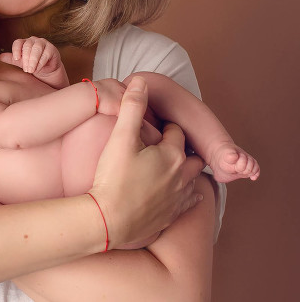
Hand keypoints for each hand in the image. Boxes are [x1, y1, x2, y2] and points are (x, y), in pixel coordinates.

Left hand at [0, 36, 62, 76]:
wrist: (47, 71)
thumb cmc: (33, 65)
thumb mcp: (21, 63)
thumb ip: (12, 59)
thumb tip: (0, 57)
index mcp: (24, 42)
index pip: (18, 42)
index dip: (16, 49)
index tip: (16, 58)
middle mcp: (33, 40)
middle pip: (27, 45)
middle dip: (26, 58)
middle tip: (25, 69)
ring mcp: (43, 43)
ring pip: (36, 49)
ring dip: (33, 60)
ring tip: (31, 70)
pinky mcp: (52, 49)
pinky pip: (46, 54)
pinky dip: (41, 62)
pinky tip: (38, 69)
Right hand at [89, 76, 203, 248]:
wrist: (108, 220)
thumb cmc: (113, 178)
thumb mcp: (120, 138)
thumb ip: (132, 107)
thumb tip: (141, 81)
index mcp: (172, 155)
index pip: (177, 133)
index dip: (165, 127)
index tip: (154, 128)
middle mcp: (182, 177)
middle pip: (192, 157)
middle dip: (182, 149)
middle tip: (165, 146)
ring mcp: (178, 199)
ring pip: (194, 181)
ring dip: (186, 172)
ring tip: (172, 168)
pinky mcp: (171, 217)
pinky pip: (188, 203)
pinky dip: (186, 196)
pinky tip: (177, 194)